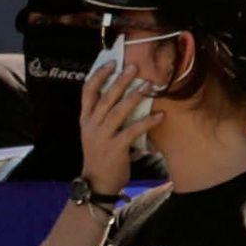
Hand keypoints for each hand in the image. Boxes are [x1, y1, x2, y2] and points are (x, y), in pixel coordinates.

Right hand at [77, 42, 158, 189]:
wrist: (97, 183)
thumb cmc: (101, 154)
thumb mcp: (95, 133)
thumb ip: (103, 115)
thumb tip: (122, 93)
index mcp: (85, 119)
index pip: (87, 91)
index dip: (98, 75)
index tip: (111, 62)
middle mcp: (91, 126)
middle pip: (105, 98)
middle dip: (120, 81)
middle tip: (134, 67)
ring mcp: (102, 137)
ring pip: (118, 112)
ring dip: (134, 97)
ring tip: (148, 86)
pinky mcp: (115, 148)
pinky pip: (133, 131)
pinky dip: (147, 122)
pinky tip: (160, 115)